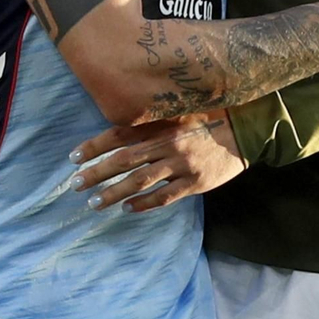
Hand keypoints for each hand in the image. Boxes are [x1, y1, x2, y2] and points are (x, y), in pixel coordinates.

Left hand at [69, 113, 246, 213]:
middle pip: (123, 160)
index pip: (119, 135)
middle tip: (76, 185)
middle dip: (96, 173)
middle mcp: (167, 143)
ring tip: (95, 203)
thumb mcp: (180, 110)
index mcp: (161, 124)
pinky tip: (128, 209)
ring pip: (140, 181)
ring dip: (114, 193)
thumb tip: (121, 129)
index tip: (73, 158)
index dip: (94, 146)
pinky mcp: (195, 182)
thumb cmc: (209, 118)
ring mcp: (181, 165)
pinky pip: (165, 197)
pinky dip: (144, 204)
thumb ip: (154, 119)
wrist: (245, 129)